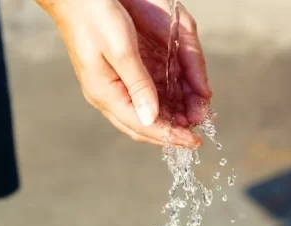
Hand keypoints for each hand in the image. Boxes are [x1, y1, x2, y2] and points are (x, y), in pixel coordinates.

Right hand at [36, 0, 211, 148]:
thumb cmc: (95, 18)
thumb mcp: (121, 50)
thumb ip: (138, 85)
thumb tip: (151, 119)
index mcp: (105, 93)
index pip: (142, 125)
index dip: (170, 135)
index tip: (194, 142)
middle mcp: (106, 96)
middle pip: (142, 126)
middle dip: (170, 134)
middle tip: (194, 138)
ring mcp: (110, 88)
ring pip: (142, 116)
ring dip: (167, 121)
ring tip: (190, 122)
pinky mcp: (115, 78)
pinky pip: (140, 100)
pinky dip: (160, 106)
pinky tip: (175, 107)